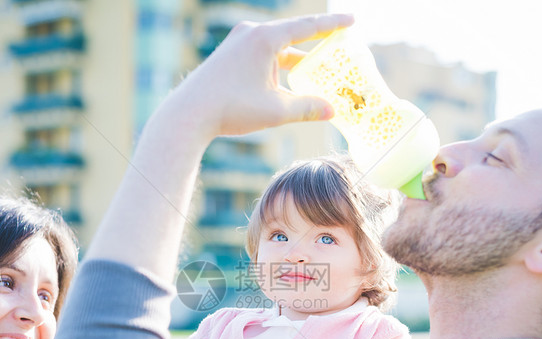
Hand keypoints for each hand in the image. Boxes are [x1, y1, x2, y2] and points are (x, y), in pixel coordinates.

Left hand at [164, 12, 354, 140]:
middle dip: (316, 41)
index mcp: (266, 38)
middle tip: (337, 43)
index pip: (307, 27)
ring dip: (296, 57)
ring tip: (316, 68)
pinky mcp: (229, 54)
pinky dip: (278, 63)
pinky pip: (262, 53)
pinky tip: (287, 79)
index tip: (352, 20)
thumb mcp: (276, 111)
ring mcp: (237, 42)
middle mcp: (251, 33)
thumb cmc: (231, 109)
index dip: (332, 26)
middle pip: (292, 33)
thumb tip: (332, 111)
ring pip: (276, 46)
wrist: (189, 114)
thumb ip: (307, 108)